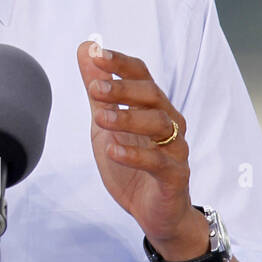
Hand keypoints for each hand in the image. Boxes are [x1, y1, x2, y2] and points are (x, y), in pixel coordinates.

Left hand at [76, 42, 203, 252]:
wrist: (154, 213)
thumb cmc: (133, 165)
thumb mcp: (106, 125)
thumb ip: (98, 91)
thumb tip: (86, 48)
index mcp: (153, 107)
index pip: (142, 75)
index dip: (120, 64)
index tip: (96, 54)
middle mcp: (169, 123)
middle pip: (152, 95)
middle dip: (123, 89)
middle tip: (94, 89)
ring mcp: (175, 149)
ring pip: (160, 124)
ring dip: (128, 118)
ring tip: (100, 118)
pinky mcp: (175, 177)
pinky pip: (160, 163)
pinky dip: (135, 155)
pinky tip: (113, 150)